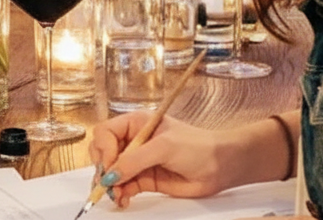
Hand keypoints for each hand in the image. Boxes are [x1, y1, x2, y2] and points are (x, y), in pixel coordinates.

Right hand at [89, 113, 226, 206]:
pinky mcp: (145, 179)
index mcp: (135, 123)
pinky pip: (124, 186)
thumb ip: (135, 160)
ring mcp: (138, 161)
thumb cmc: (196, 146)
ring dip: (110, 184)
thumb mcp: (163, 147)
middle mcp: (133, 140)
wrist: (219, 167)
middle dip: (103, 167)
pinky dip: (120, 194)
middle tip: (108, 183)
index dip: (104, 149)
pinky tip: (123, 199)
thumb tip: (110, 175)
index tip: (110, 166)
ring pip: (112, 172)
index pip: (106, 132)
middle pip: (103, 151)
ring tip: (116, 196)